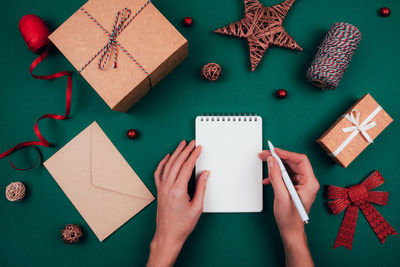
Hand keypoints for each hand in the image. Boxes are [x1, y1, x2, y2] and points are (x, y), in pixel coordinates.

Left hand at [147, 140, 208, 266]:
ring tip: (181, 145)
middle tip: (192, 143)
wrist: (168, 235)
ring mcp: (162, 188)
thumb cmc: (182, 225)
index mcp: (178, 190)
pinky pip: (159, 173)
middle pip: (177, 163)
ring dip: (175, 153)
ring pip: (168, 165)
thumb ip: (202, 188)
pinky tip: (167, 157)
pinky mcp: (159, 191)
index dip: (193, 156)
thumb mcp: (197, 207)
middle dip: (185, 151)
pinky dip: (163, 163)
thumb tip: (204, 174)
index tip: (198, 148)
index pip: (187, 167)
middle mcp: (168, 187)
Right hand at [259, 148, 318, 266]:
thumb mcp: (281, 196)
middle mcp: (307, 182)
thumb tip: (272, 161)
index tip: (275, 151)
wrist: (290, 230)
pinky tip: (268, 178)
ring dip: (275, 165)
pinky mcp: (294, 186)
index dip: (286, 154)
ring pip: (288, 168)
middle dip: (278, 158)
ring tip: (264, 162)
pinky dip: (275, 175)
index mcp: (310, 183)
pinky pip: (285, 175)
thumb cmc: (290, 218)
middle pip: (293, 162)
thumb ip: (276, 176)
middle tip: (265, 154)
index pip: (300, 161)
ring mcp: (301, 184)